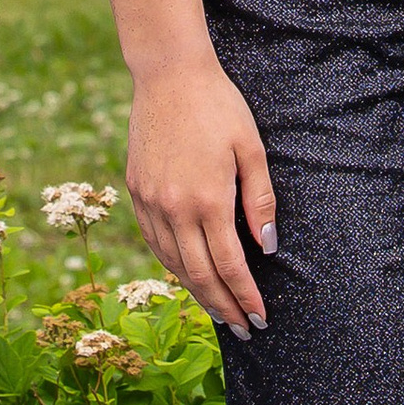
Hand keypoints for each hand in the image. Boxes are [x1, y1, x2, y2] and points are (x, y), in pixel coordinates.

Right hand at [126, 54, 276, 337]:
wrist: (168, 74)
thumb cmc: (219, 105)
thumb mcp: (251, 148)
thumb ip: (260, 200)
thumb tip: (267, 247)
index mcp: (207, 199)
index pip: (228, 266)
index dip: (245, 296)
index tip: (259, 318)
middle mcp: (174, 207)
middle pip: (199, 274)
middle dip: (223, 307)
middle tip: (243, 330)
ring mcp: (150, 201)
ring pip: (172, 262)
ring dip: (196, 292)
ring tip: (218, 311)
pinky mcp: (136, 190)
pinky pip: (154, 241)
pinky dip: (171, 264)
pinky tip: (186, 274)